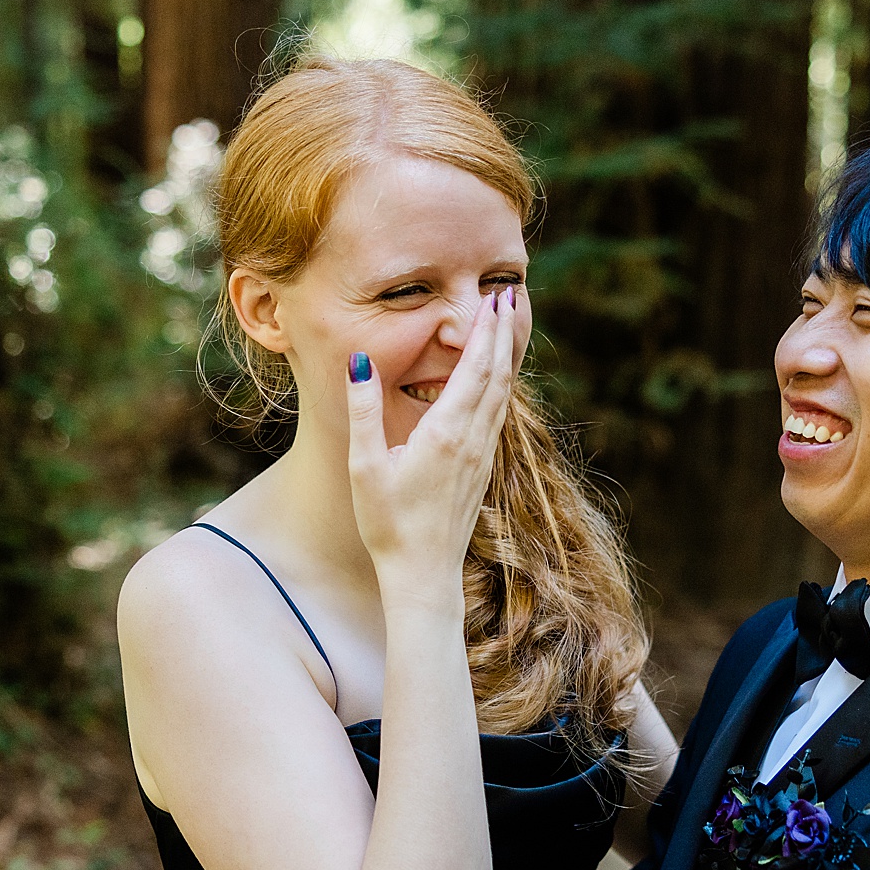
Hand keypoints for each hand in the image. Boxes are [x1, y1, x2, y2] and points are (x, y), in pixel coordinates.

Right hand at [344, 287, 524, 596]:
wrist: (423, 573)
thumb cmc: (387, 523)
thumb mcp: (365, 465)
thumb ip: (364, 410)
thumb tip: (360, 362)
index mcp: (445, 433)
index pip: (474, 369)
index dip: (487, 331)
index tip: (495, 298)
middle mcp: (472, 441)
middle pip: (496, 375)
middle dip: (503, 333)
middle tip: (509, 296)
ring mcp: (482, 457)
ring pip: (503, 396)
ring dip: (507, 357)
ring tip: (509, 327)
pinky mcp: (482, 471)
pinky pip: (498, 417)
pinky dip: (502, 387)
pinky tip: (499, 380)